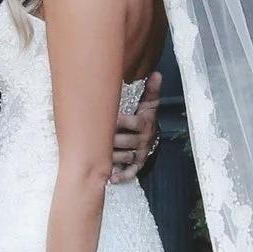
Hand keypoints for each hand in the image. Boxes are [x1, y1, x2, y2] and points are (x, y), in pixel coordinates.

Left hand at [109, 58, 160, 185]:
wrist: (152, 134)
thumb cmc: (146, 117)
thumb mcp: (149, 103)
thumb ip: (151, 90)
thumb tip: (156, 74)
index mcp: (144, 124)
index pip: (134, 123)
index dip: (122, 122)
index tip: (111, 118)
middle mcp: (143, 140)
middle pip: (127, 142)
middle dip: (112, 141)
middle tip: (96, 139)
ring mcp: (140, 153)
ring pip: (125, 157)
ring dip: (112, 157)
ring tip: (97, 155)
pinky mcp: (137, 164)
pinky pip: (131, 172)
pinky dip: (121, 176)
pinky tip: (111, 177)